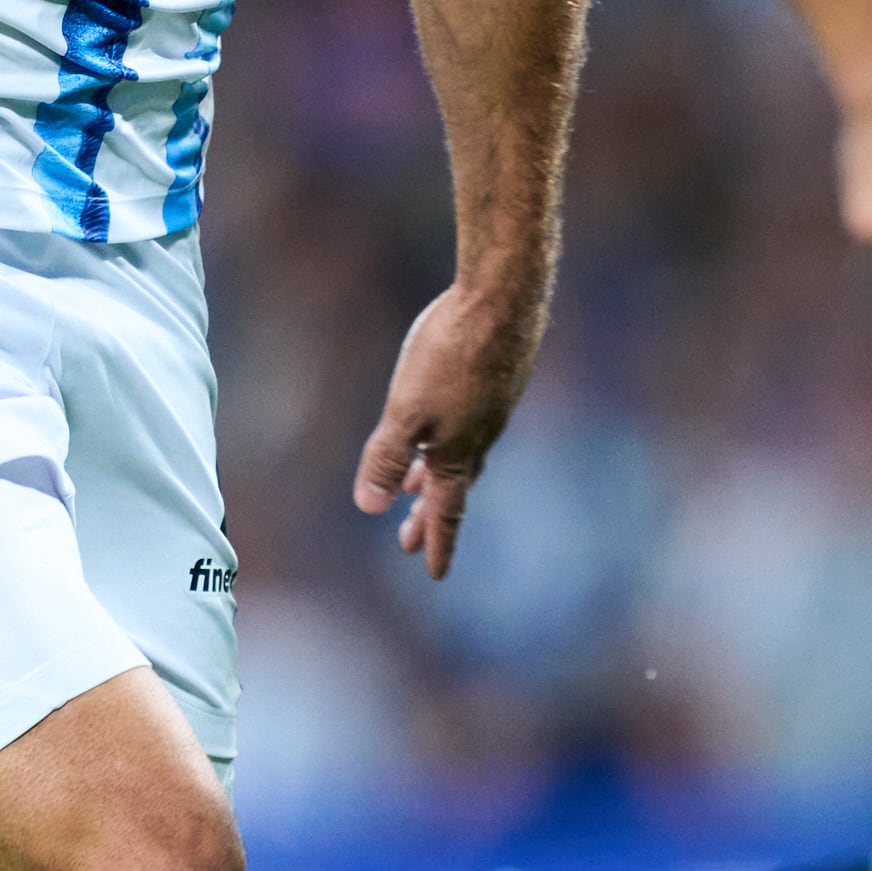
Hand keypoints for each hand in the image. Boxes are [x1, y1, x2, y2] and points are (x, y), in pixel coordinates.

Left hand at [358, 279, 540, 579]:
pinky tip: (444, 422)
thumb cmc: (451, 352)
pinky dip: (452, 439)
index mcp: (458, 452)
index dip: (437, 543)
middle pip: (452, 487)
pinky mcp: (498, 378)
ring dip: (436, 475)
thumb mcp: (406, 409)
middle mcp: (480, 436)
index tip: (433, 575)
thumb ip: (387, 457)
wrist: (503, 296)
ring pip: (463, 453)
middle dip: (428, 516)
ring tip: (414, 485)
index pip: (445, 511)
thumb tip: (368, 508)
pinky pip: (472, 424)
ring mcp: (492, 407)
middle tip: (407, 541)